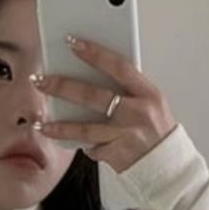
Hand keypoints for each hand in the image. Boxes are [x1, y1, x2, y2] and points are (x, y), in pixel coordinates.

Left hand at [31, 35, 178, 173]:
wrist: (168, 167)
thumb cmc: (157, 131)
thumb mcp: (151, 104)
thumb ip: (128, 90)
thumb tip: (93, 74)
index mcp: (148, 93)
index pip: (118, 66)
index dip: (94, 53)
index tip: (72, 42)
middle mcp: (137, 113)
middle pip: (92, 96)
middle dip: (62, 87)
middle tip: (40, 80)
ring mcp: (126, 136)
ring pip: (84, 129)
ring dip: (59, 127)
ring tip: (40, 124)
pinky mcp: (117, 155)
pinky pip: (93, 148)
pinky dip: (84, 146)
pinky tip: (75, 143)